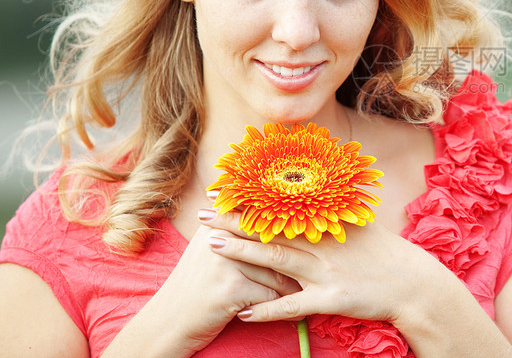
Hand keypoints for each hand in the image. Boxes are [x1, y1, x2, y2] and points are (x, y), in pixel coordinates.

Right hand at [123, 215, 298, 353]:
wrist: (170, 321)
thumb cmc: (197, 285)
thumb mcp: (210, 249)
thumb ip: (235, 228)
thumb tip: (275, 210)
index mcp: (219, 223)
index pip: (262, 217)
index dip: (289, 222)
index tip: (314, 226)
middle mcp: (222, 237)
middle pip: (275, 244)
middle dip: (298, 258)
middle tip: (320, 263)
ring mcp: (226, 262)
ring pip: (277, 271)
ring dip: (293, 286)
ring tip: (306, 293)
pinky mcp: (232, 288)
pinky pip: (271, 295)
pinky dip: (283, 307)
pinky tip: (292, 313)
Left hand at [198, 209, 452, 326]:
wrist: (411, 283)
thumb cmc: (384, 253)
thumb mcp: (360, 221)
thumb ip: (334, 208)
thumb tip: (315, 188)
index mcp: (328, 223)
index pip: (282, 207)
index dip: (251, 199)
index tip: (226, 190)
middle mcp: (322, 244)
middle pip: (271, 230)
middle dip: (235, 221)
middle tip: (204, 213)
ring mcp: (325, 272)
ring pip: (276, 261)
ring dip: (242, 254)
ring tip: (213, 248)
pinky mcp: (330, 298)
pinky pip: (293, 305)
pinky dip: (267, 309)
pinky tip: (244, 311)